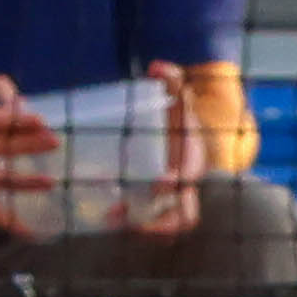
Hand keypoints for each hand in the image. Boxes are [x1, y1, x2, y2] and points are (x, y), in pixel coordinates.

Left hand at [115, 63, 206, 240]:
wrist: (184, 140)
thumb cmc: (177, 119)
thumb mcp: (177, 97)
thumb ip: (171, 79)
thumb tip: (157, 66)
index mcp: (192, 160)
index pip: (189, 176)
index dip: (175, 181)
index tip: (157, 183)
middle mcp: (186, 187)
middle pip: (184, 217)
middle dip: (157, 222)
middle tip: (121, 214)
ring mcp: (173, 202)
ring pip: (169, 227)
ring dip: (143, 229)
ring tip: (110, 220)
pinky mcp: (158, 209)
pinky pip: (151, 226)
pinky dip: (133, 227)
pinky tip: (105, 219)